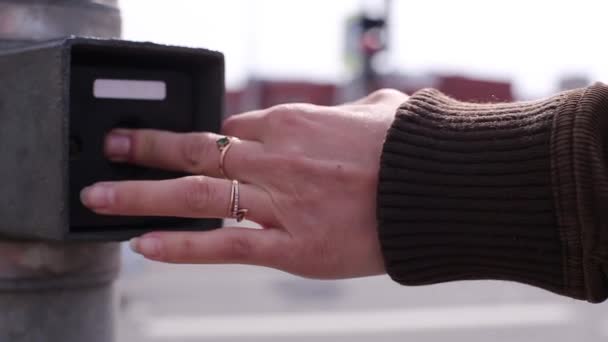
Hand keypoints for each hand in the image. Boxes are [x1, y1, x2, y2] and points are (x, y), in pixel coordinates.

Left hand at [81, 89, 408, 278]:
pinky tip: (143, 243)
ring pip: (196, 196)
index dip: (201, 137)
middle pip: (196, 151)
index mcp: (294, 122)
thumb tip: (354, 108)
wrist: (442, 190)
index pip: (230, 126)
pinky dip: (181, 245)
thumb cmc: (414, 149)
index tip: (180, 143)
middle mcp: (276, 158)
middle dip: (148, 149)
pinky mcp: (292, 246)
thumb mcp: (380, 112)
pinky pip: (225, 245)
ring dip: (141, 193)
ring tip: (99, 195)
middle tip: (112, 148)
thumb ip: (352, 110)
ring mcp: (280, 202)